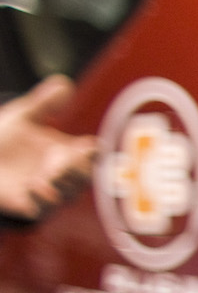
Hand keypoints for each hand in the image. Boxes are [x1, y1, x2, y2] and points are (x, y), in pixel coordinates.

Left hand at [0, 75, 95, 219]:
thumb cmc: (5, 139)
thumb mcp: (22, 116)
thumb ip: (44, 103)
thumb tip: (64, 83)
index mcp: (67, 152)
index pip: (91, 154)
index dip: (94, 152)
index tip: (90, 146)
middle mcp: (61, 173)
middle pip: (84, 177)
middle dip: (80, 170)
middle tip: (71, 161)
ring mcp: (47, 190)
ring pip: (66, 195)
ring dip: (62, 186)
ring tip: (50, 176)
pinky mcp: (28, 204)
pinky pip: (41, 209)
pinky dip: (41, 200)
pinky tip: (33, 186)